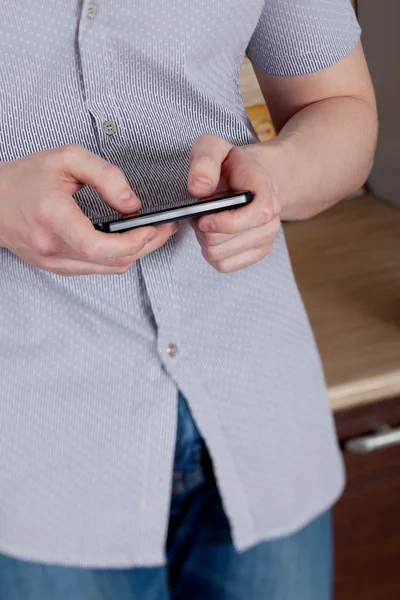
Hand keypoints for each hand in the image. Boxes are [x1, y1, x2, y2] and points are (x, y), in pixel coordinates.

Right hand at [0, 145, 176, 274]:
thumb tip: (131, 202)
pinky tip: (127, 242)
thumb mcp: (66, 159)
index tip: (151, 228)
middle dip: (147, 245)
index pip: (97, 246)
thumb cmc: (25, 179)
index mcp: (53, 216)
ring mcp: (55, 262)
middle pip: (112, 261)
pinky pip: (97, 269)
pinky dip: (118, 257)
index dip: (131, 242)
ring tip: (152, 232)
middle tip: (165, 228)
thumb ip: (104, 175)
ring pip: (109, 269)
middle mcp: (53, 246)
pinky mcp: (58, 268)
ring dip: (136, 253)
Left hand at [188, 135, 280, 272]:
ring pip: (220, 256)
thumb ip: (204, 160)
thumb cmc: (231, 165)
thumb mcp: (214, 147)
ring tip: (207, 222)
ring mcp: (266, 238)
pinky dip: (211, 254)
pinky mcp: (257, 253)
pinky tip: (213, 236)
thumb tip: (199, 187)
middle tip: (201, 213)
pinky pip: (224, 266)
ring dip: (205, 242)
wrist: (250, 179)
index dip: (223, 222)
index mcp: (265, 190)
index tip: (203, 217)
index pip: (254, 216)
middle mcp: (271, 218)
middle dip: (204, 230)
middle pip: (224, 242)